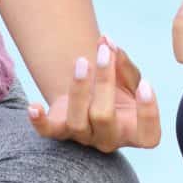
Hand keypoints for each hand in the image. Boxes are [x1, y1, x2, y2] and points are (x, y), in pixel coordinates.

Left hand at [26, 37, 162, 151]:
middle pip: (104, 117)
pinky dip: (39, 121)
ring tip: (82, 61)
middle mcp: (109, 139)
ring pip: (77, 121)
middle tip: (104, 52)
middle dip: (104, 82)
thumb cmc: (117, 89)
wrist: (90, 97)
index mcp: (135, 131)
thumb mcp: (128, 78)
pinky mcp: (60, 132)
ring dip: (78, 89)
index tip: (145, 84)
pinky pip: (47, 132)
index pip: (148, 136)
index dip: (148, 113)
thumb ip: (123, 63)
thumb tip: (108, 43)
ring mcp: (84, 137)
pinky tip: (34, 107)